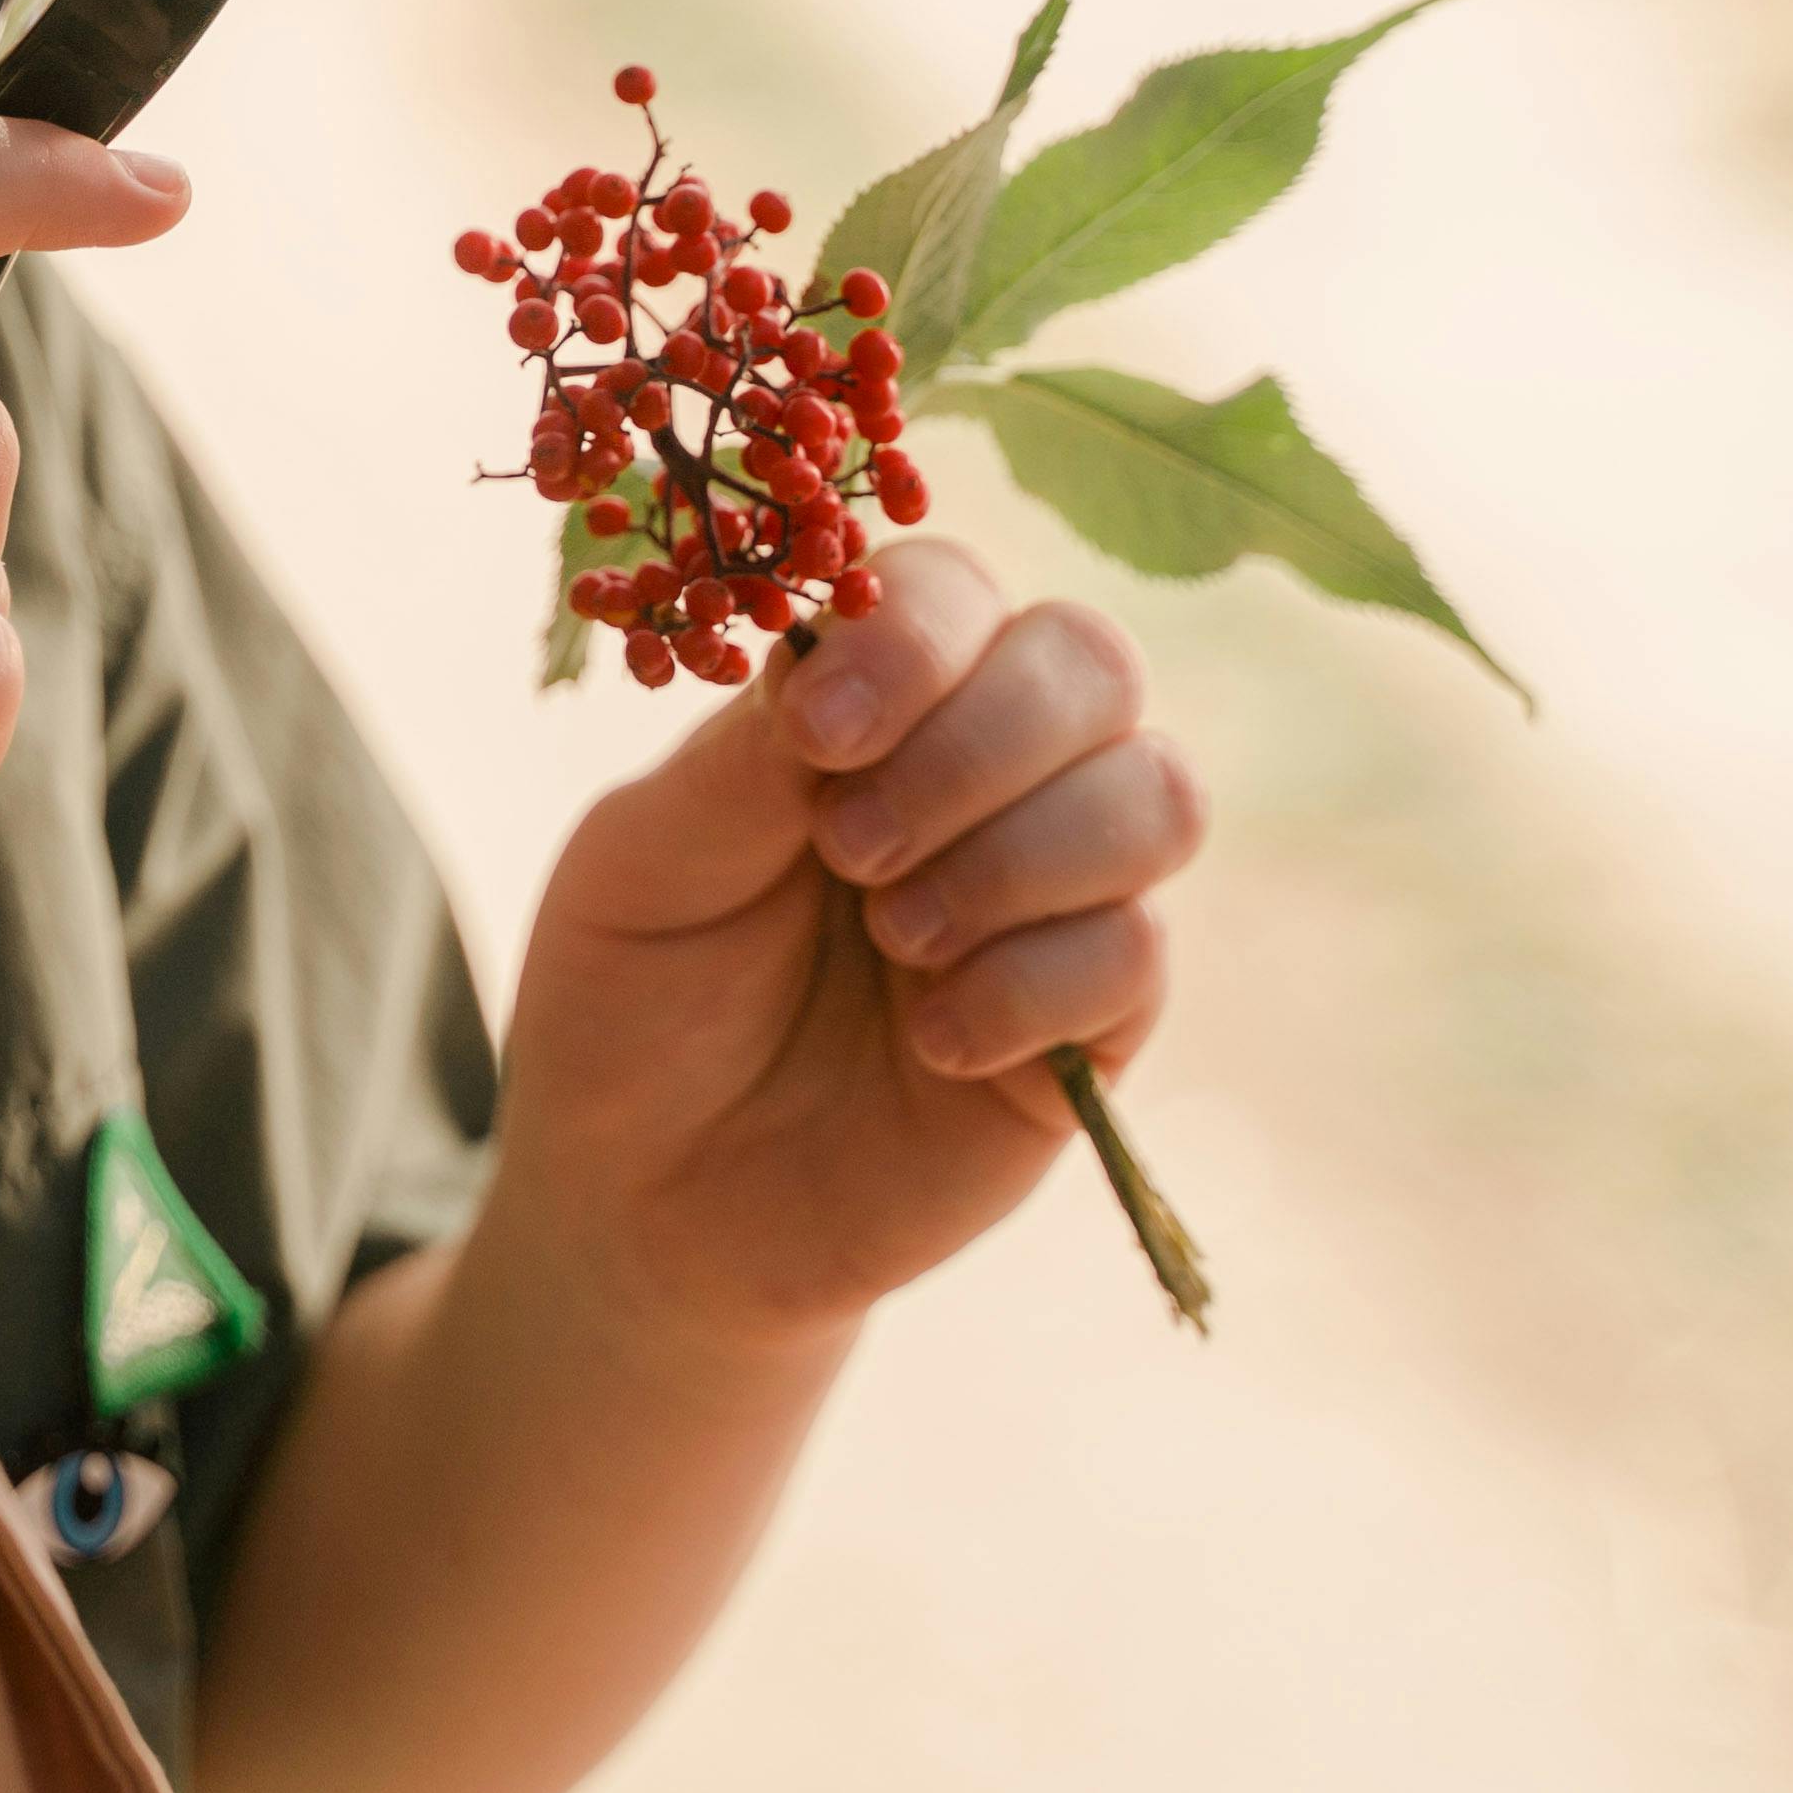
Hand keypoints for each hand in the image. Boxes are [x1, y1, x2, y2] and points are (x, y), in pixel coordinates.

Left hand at [487, 535, 1200, 1350]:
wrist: (650, 1201)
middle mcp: (983, 775)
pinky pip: (1138, 953)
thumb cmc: (636, 1000)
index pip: (953, 591)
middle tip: (850, 848)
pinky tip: (932, 1040)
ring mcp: (1052, 896)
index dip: (915, 640)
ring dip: (1019, 858)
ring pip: (1156, 793)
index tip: (821, 736)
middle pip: (1090, 662)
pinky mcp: (1093, 1029)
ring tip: (894, 939)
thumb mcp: (643, 864)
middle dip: (979, 744)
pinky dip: (1030, 988)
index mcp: (867, 705)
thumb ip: (742, 761)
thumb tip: (839, 668)